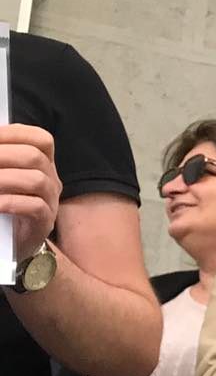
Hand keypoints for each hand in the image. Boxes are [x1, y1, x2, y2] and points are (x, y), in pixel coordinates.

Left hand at [0, 125, 61, 261]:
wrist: (15, 242)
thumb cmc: (6, 204)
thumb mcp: (4, 177)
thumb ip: (2, 161)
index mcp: (43, 164)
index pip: (41, 139)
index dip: (15, 133)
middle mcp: (51, 180)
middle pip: (35, 156)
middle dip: (4, 154)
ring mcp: (51, 201)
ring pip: (37, 180)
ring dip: (5, 178)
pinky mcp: (45, 222)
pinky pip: (35, 207)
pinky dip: (11, 202)